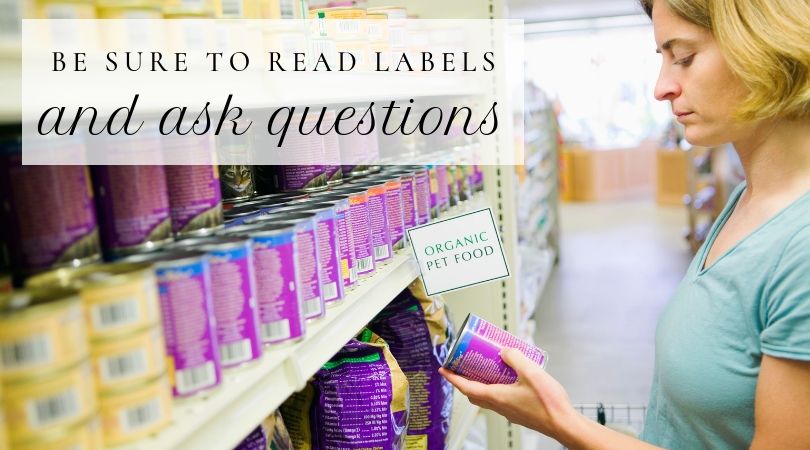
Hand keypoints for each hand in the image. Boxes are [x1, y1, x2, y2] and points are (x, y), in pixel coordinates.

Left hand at [439, 347, 580, 438]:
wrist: (564, 423)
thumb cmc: (548, 403)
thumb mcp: (531, 372)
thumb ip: (515, 358)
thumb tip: (504, 351)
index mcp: (497, 396)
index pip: (467, 387)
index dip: (453, 378)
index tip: (443, 369)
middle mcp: (500, 406)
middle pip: (474, 394)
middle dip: (464, 381)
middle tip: (461, 368)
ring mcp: (509, 411)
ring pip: (487, 398)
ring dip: (480, 385)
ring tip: (483, 369)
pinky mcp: (519, 413)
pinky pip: (500, 399)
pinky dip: (496, 388)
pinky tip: (508, 379)